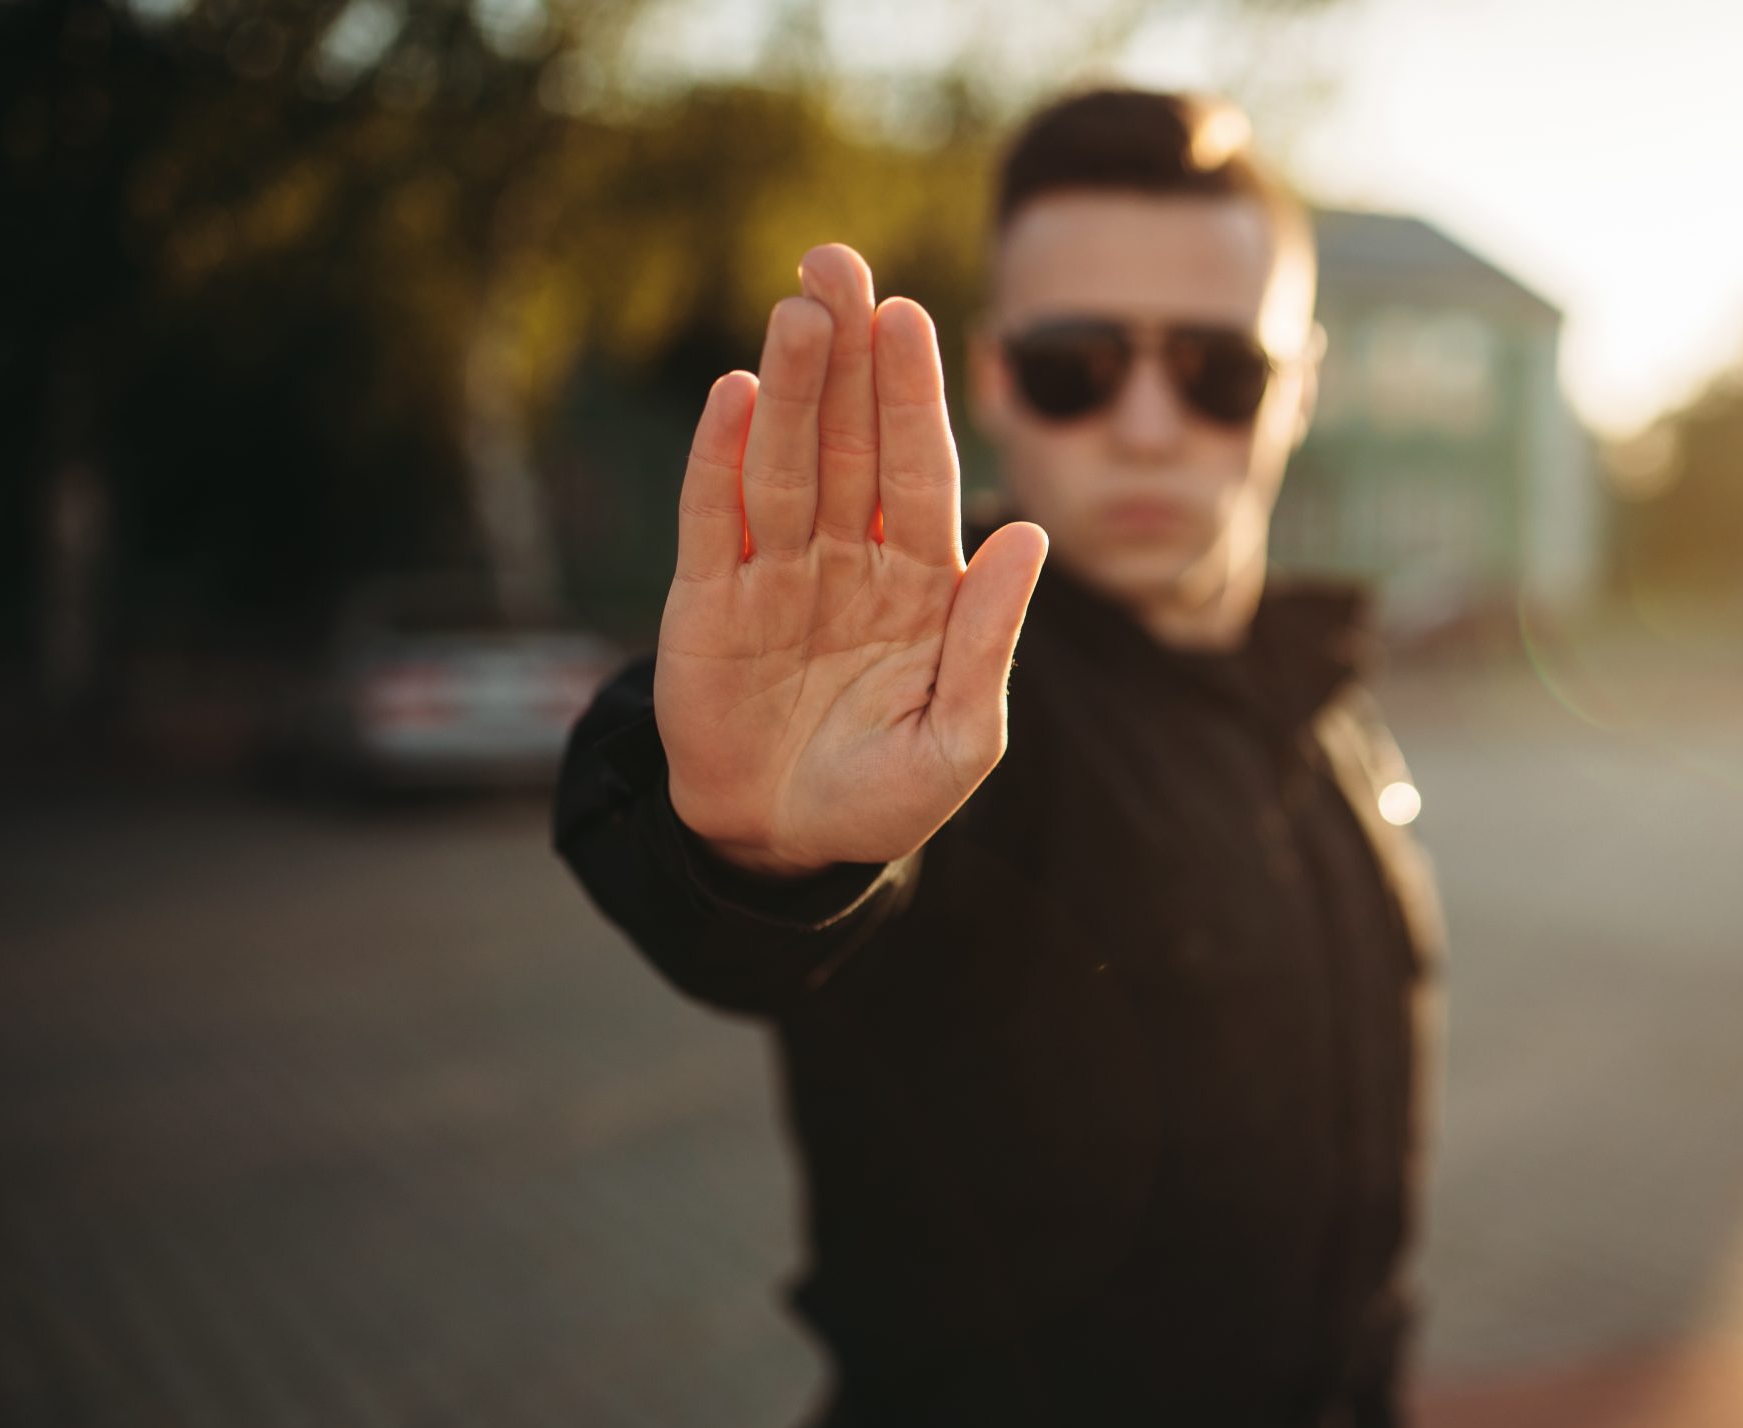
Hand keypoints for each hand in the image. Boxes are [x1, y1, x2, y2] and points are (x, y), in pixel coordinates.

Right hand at [656, 244, 1048, 876]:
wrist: (785, 847)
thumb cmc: (884, 795)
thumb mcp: (960, 735)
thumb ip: (990, 639)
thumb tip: (1033, 535)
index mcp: (921, 580)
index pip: (920, 470)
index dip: (912, 396)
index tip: (912, 319)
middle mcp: (847, 559)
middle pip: (848, 440)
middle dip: (845, 356)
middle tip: (839, 265)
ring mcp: (774, 574)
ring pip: (784, 464)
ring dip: (790, 389)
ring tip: (797, 312)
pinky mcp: (709, 604)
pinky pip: (715, 520)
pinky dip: (720, 460)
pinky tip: (734, 396)